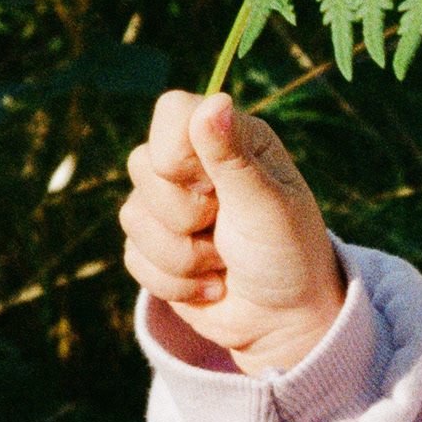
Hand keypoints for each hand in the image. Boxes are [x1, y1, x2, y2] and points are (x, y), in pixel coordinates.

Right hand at [120, 91, 345, 376]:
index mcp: (232, 139)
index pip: (172, 110)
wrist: (285, 320)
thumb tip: (215, 101)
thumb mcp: (269, 205)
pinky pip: (132, 256)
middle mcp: (196, 165)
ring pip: (131, 216)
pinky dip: (174, 282)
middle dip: (184, 213)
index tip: (210, 186)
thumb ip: (234, 157)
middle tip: (226, 228)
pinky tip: (210, 284)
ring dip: (183, 256)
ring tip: (224, 261)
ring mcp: (169, 205)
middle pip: (142, 164)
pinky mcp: (154, 246)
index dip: (177, 150)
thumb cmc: (289, 254)